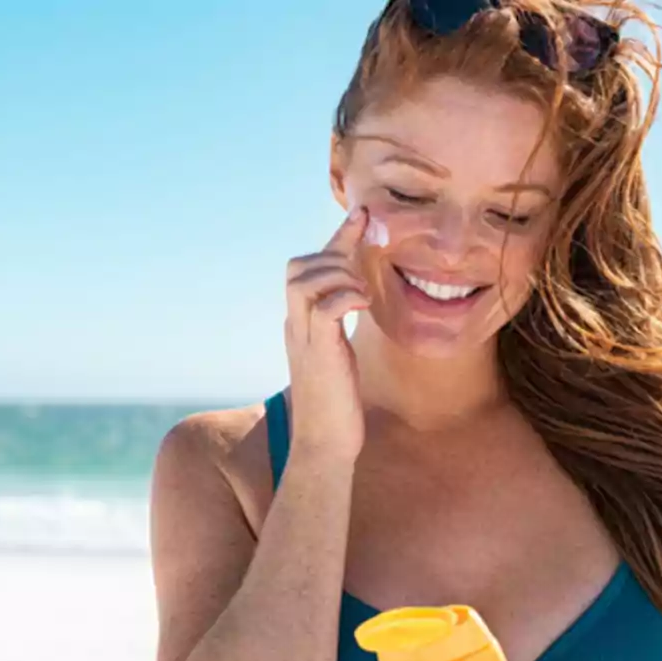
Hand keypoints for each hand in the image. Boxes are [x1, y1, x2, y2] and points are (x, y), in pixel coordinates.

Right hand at [284, 204, 373, 461]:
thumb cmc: (336, 406)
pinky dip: (346, 297)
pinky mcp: (319, 353)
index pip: (311, 267)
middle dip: (334, 255)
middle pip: (299, 266)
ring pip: (306, 279)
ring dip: (341, 276)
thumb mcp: (338, 357)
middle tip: (365, 272)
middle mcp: (295, 325)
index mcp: (300, 323)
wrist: (325, 445)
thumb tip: (354, 304)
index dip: (337, 238)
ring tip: (363, 297)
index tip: (363, 215)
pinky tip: (363, 308)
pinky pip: (326, 306)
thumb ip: (339, 328)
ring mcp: (303, 338)